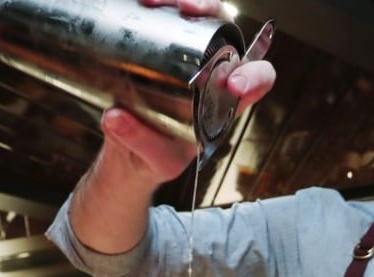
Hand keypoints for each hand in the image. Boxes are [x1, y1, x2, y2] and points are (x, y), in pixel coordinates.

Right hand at [98, 0, 275, 183]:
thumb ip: (142, 142)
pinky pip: (163, 16)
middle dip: (210, 11)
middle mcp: (211, 70)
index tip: (234, 85)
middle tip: (188, 10)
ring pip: (194, 16)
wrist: (127, 152)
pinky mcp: (158, 45)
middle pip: (224, 31)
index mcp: (226, 101)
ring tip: (153, 1)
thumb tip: (116, 117)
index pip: (258, 79)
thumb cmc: (157, 157)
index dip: (254, 75)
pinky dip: (155, 4)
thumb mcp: (158, 162)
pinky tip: (140, 2)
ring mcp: (184, 54)